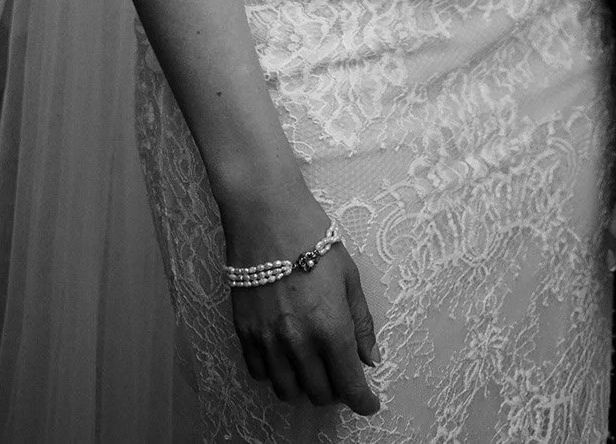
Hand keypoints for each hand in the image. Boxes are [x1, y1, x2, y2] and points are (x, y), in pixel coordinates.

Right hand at [231, 237, 381, 415]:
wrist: (266, 213)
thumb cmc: (313, 237)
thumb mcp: (349, 275)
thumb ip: (361, 322)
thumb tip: (371, 359)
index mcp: (331, 327)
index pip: (349, 384)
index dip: (362, 401)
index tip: (368, 403)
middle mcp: (299, 342)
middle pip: (319, 392)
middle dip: (336, 390)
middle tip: (341, 373)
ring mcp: (268, 340)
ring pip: (287, 390)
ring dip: (304, 386)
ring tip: (312, 366)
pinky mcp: (245, 332)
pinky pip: (260, 373)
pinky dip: (276, 373)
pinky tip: (285, 355)